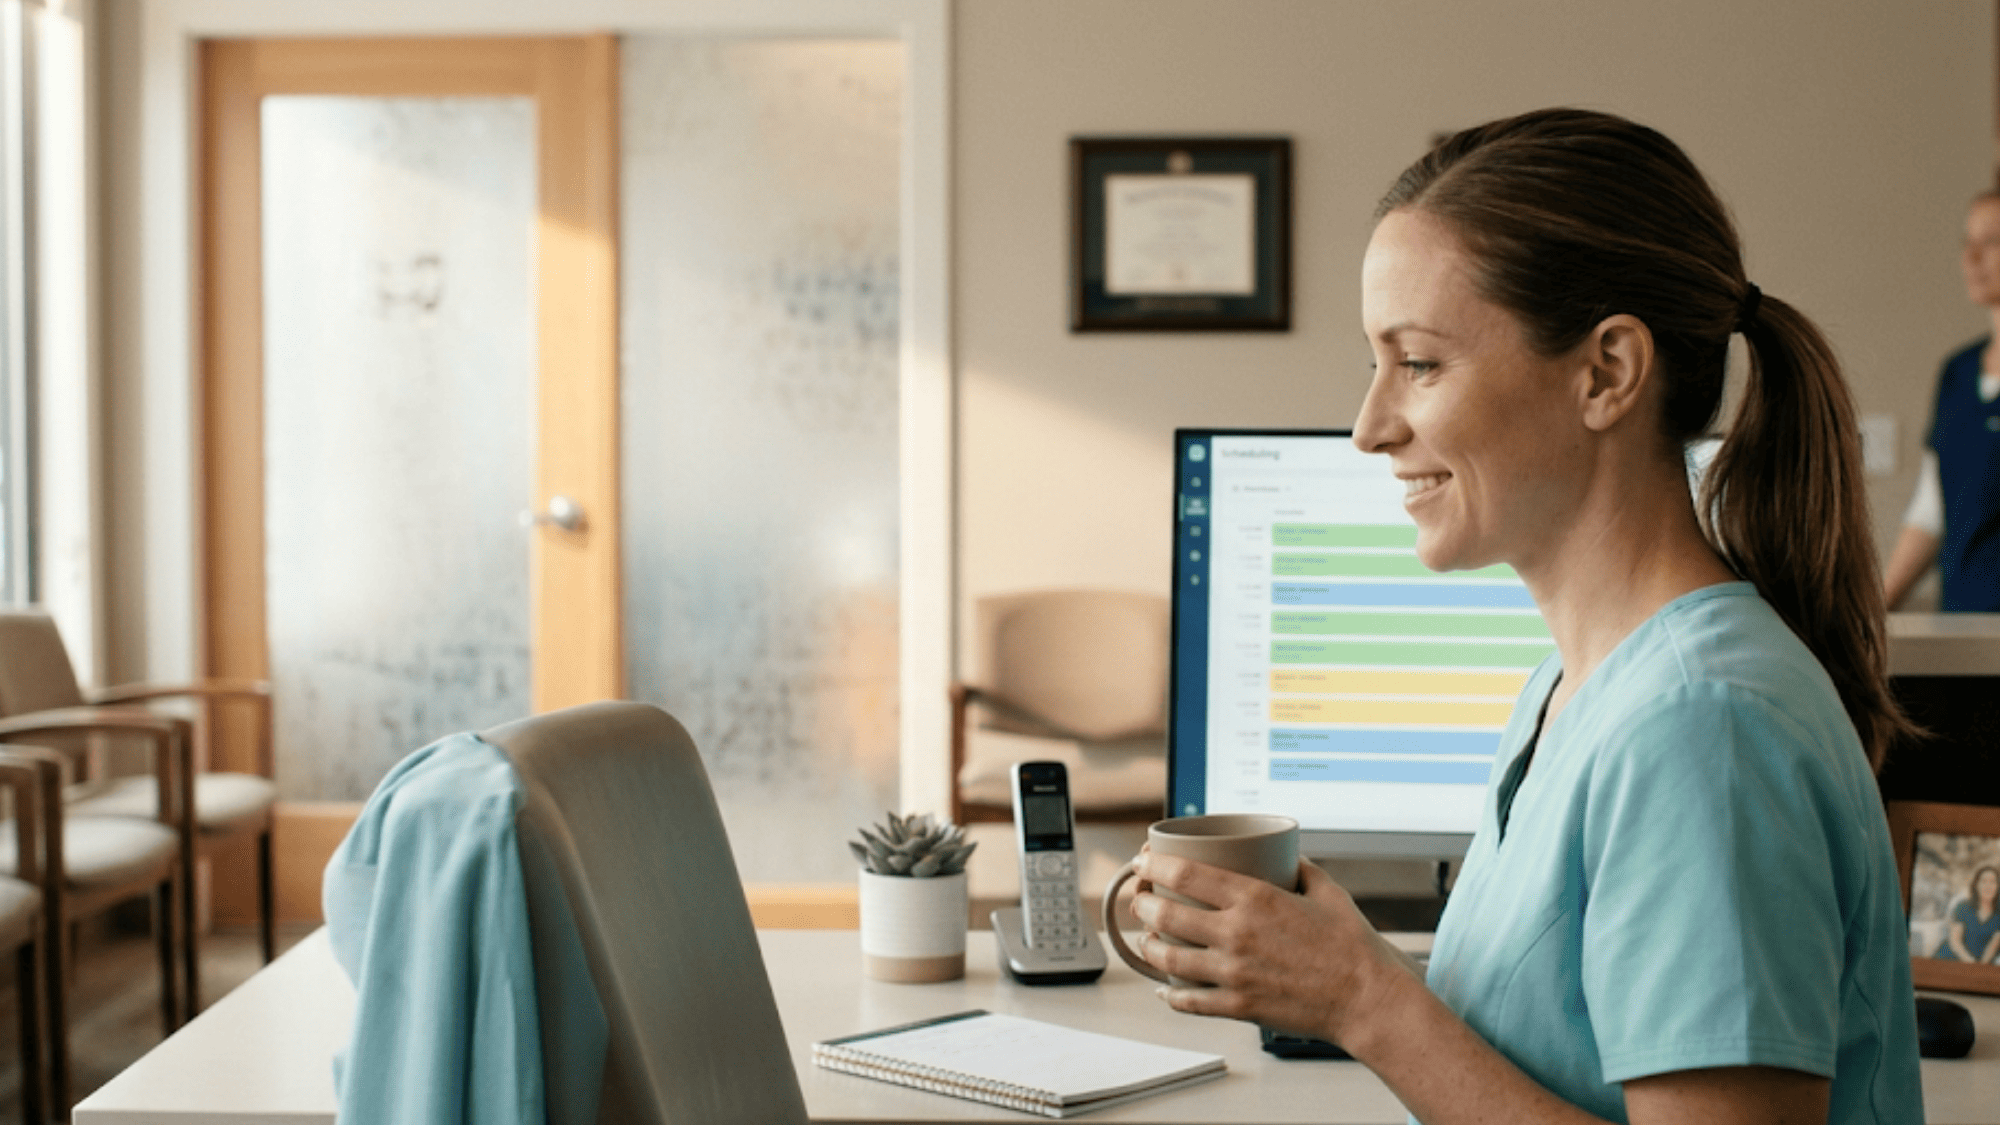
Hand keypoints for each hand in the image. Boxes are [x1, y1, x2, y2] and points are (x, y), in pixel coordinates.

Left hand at [1130, 852, 1413, 1044]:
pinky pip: (1190, 1001)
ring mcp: (1235, 972)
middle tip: (1141, 900)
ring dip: (1149, 946)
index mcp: (1254, 898)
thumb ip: (1298, 868)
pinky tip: (1164, 990)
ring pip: (1169, 958)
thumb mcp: (1326, 890)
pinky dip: (1170, 995)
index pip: (1185, 872)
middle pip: (1167, 913)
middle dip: (1143, 904)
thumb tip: (1283, 855)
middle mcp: (1237, 933)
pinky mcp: (1239, 1006)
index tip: (1143, 862)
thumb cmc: (1352, 947)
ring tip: (1147, 939)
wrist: (1368, 999)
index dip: (1154, 865)